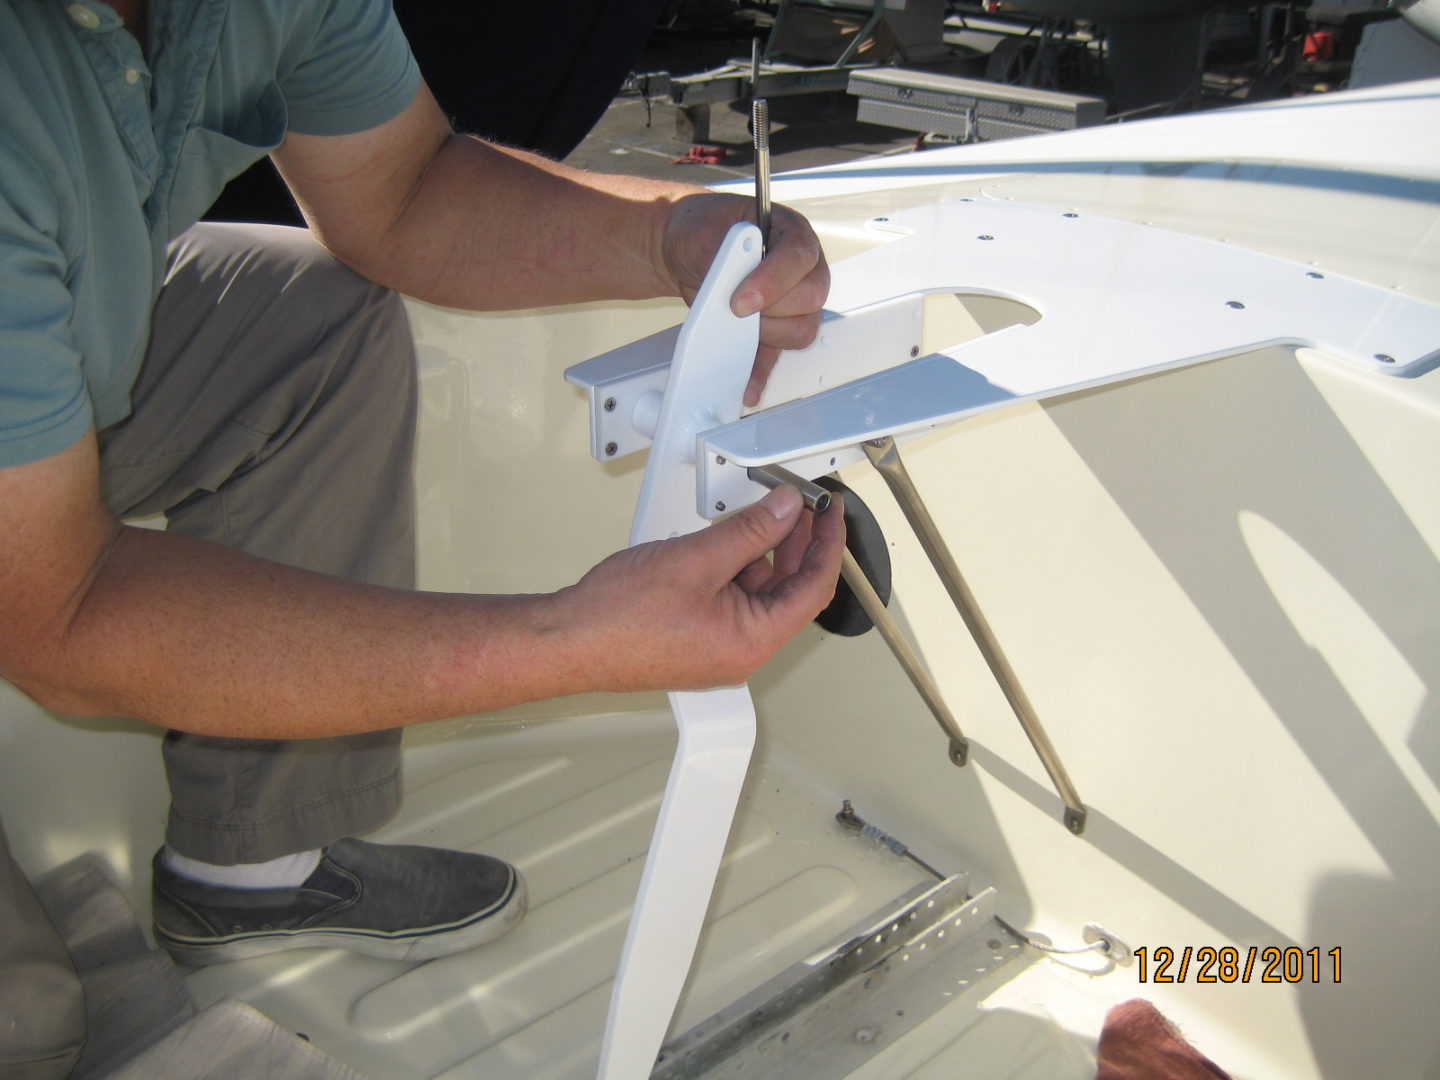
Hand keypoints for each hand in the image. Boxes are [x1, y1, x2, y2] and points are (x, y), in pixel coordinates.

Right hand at [557, 485, 844, 691]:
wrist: (568, 641)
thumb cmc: (618, 617)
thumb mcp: (696, 558)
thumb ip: (749, 531)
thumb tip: (785, 510)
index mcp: (752, 641)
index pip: (813, 589)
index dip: (828, 545)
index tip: (830, 513)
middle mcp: (741, 651)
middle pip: (790, 591)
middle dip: (796, 544)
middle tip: (797, 504)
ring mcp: (719, 647)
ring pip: (760, 593)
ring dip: (763, 552)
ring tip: (758, 513)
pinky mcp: (698, 639)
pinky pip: (732, 599)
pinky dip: (736, 567)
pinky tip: (725, 538)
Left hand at [660, 193, 830, 406]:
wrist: (688, 250)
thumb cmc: (705, 230)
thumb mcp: (707, 230)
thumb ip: (723, 253)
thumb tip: (730, 278)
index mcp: (792, 234)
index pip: (799, 257)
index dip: (773, 281)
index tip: (741, 300)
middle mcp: (802, 270)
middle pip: (810, 299)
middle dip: (770, 309)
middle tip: (734, 310)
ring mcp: (792, 303)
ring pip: (801, 331)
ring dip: (766, 334)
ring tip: (735, 325)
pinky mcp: (774, 330)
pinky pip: (775, 357)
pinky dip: (760, 373)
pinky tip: (747, 385)